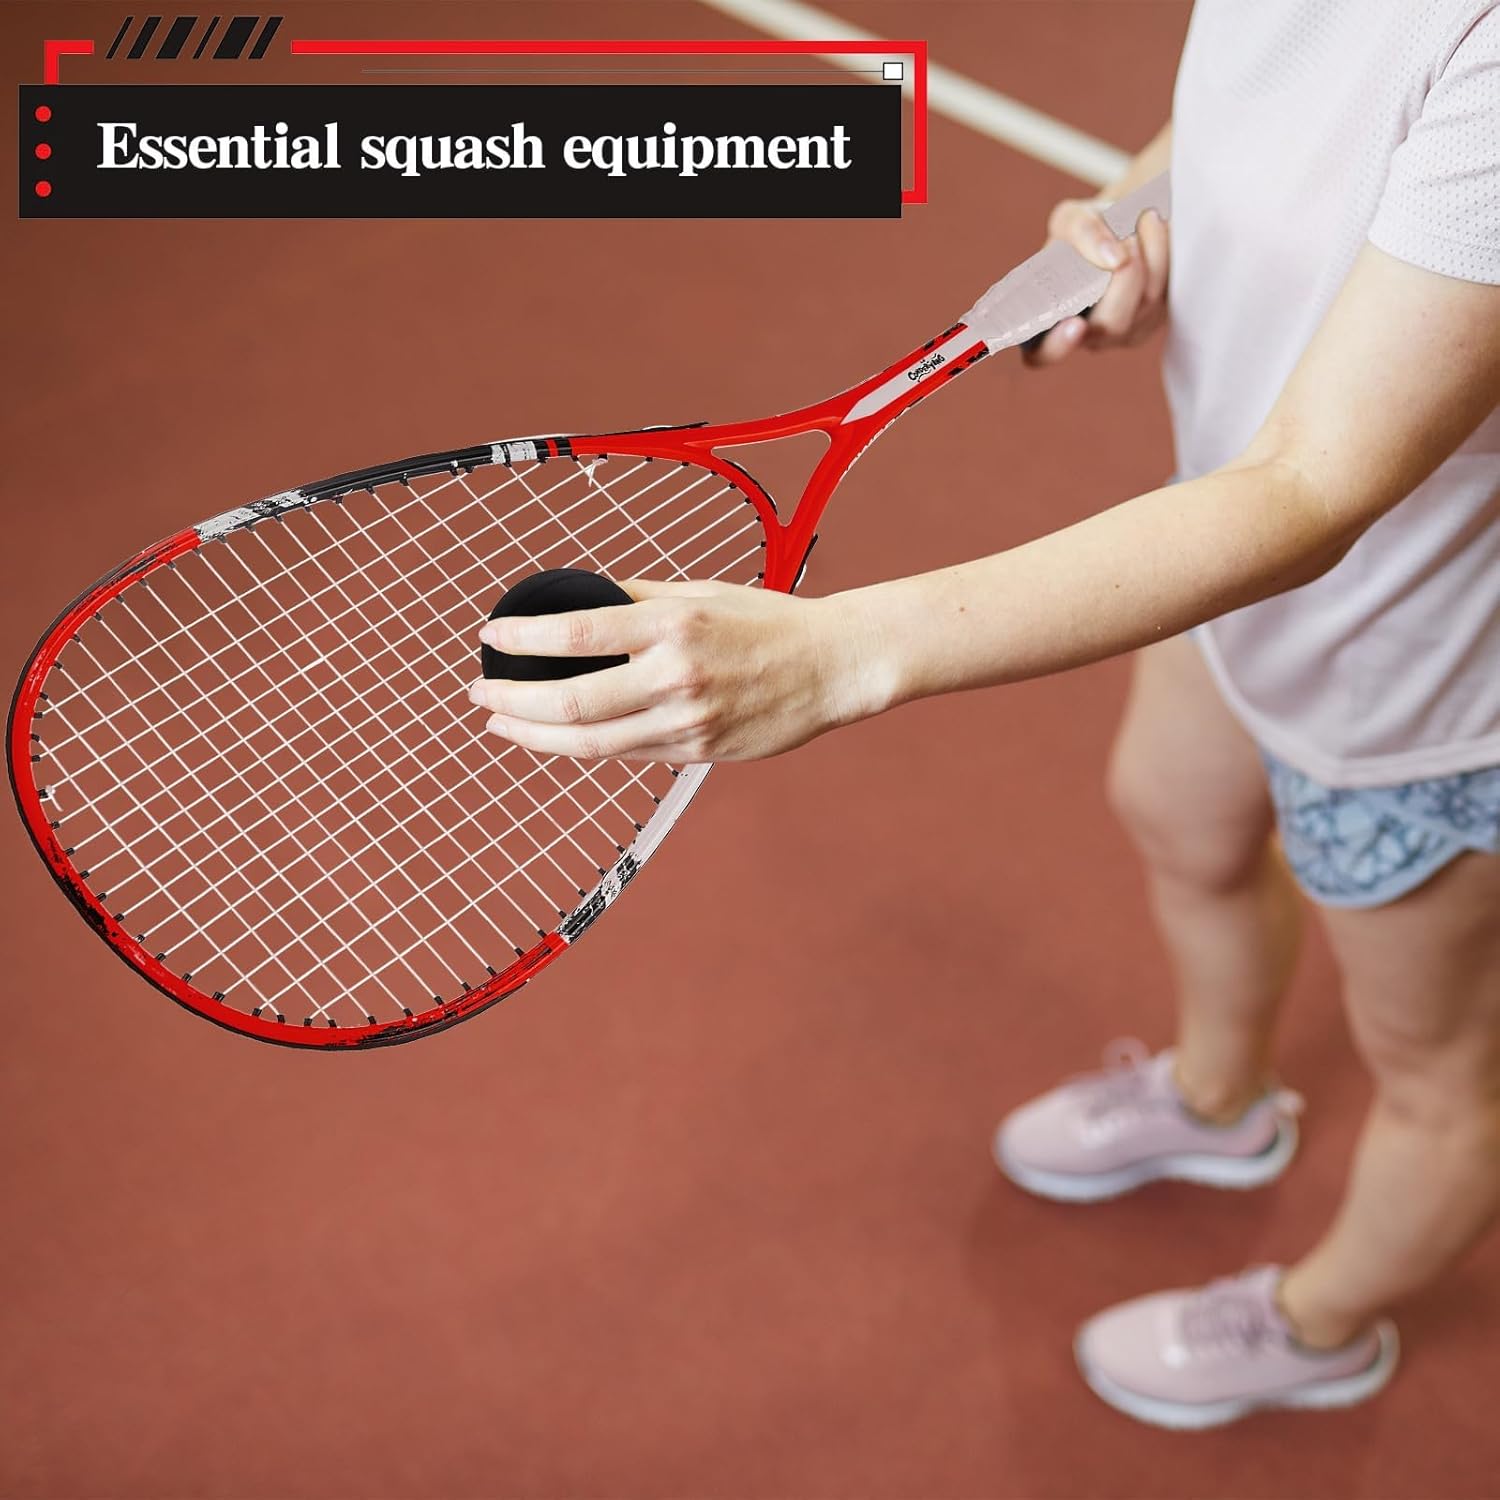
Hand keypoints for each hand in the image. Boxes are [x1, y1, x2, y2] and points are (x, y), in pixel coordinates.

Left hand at [467, 580, 882, 762]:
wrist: (832, 669)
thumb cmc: (767, 622)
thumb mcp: (700, 593)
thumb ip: (637, 600)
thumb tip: (576, 603)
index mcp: (673, 625)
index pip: (578, 633)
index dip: (523, 639)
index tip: (489, 638)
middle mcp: (676, 677)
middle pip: (572, 701)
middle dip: (512, 699)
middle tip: (479, 691)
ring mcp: (687, 723)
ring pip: (590, 743)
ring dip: (534, 735)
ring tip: (501, 722)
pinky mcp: (697, 753)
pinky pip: (626, 753)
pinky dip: (584, 744)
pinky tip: (558, 735)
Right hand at [1022, 192, 1169, 366]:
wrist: (1125, 220)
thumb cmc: (1088, 228)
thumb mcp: (1071, 218)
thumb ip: (1079, 231)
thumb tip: (1111, 258)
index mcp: (1048, 318)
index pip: (1041, 355)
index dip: (1057, 346)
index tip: (1075, 324)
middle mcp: (1084, 334)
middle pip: (1110, 326)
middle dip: (1125, 277)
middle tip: (1127, 237)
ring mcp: (1122, 332)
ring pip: (1144, 304)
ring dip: (1149, 253)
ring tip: (1143, 219)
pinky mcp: (1154, 319)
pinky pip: (1165, 293)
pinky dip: (1163, 253)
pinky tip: (1154, 229)